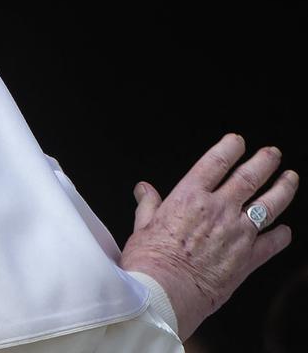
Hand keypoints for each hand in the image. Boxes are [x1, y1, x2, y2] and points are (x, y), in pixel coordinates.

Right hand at [119, 133, 298, 341]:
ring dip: (283, 189)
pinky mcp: (247, 260)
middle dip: (264, 162)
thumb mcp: (143, 225)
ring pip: (268, 205)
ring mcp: (237, 233)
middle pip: (249, 177)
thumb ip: (148, 204)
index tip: (238, 141)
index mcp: (190, 196)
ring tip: (291, 178)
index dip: (230, 147)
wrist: (165, 294)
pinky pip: (272, 244)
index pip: (217, 161)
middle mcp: (218, 209)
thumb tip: (143, 189)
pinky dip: (282, 236)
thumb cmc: (150, 261)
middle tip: (273, 153)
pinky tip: (286, 231)